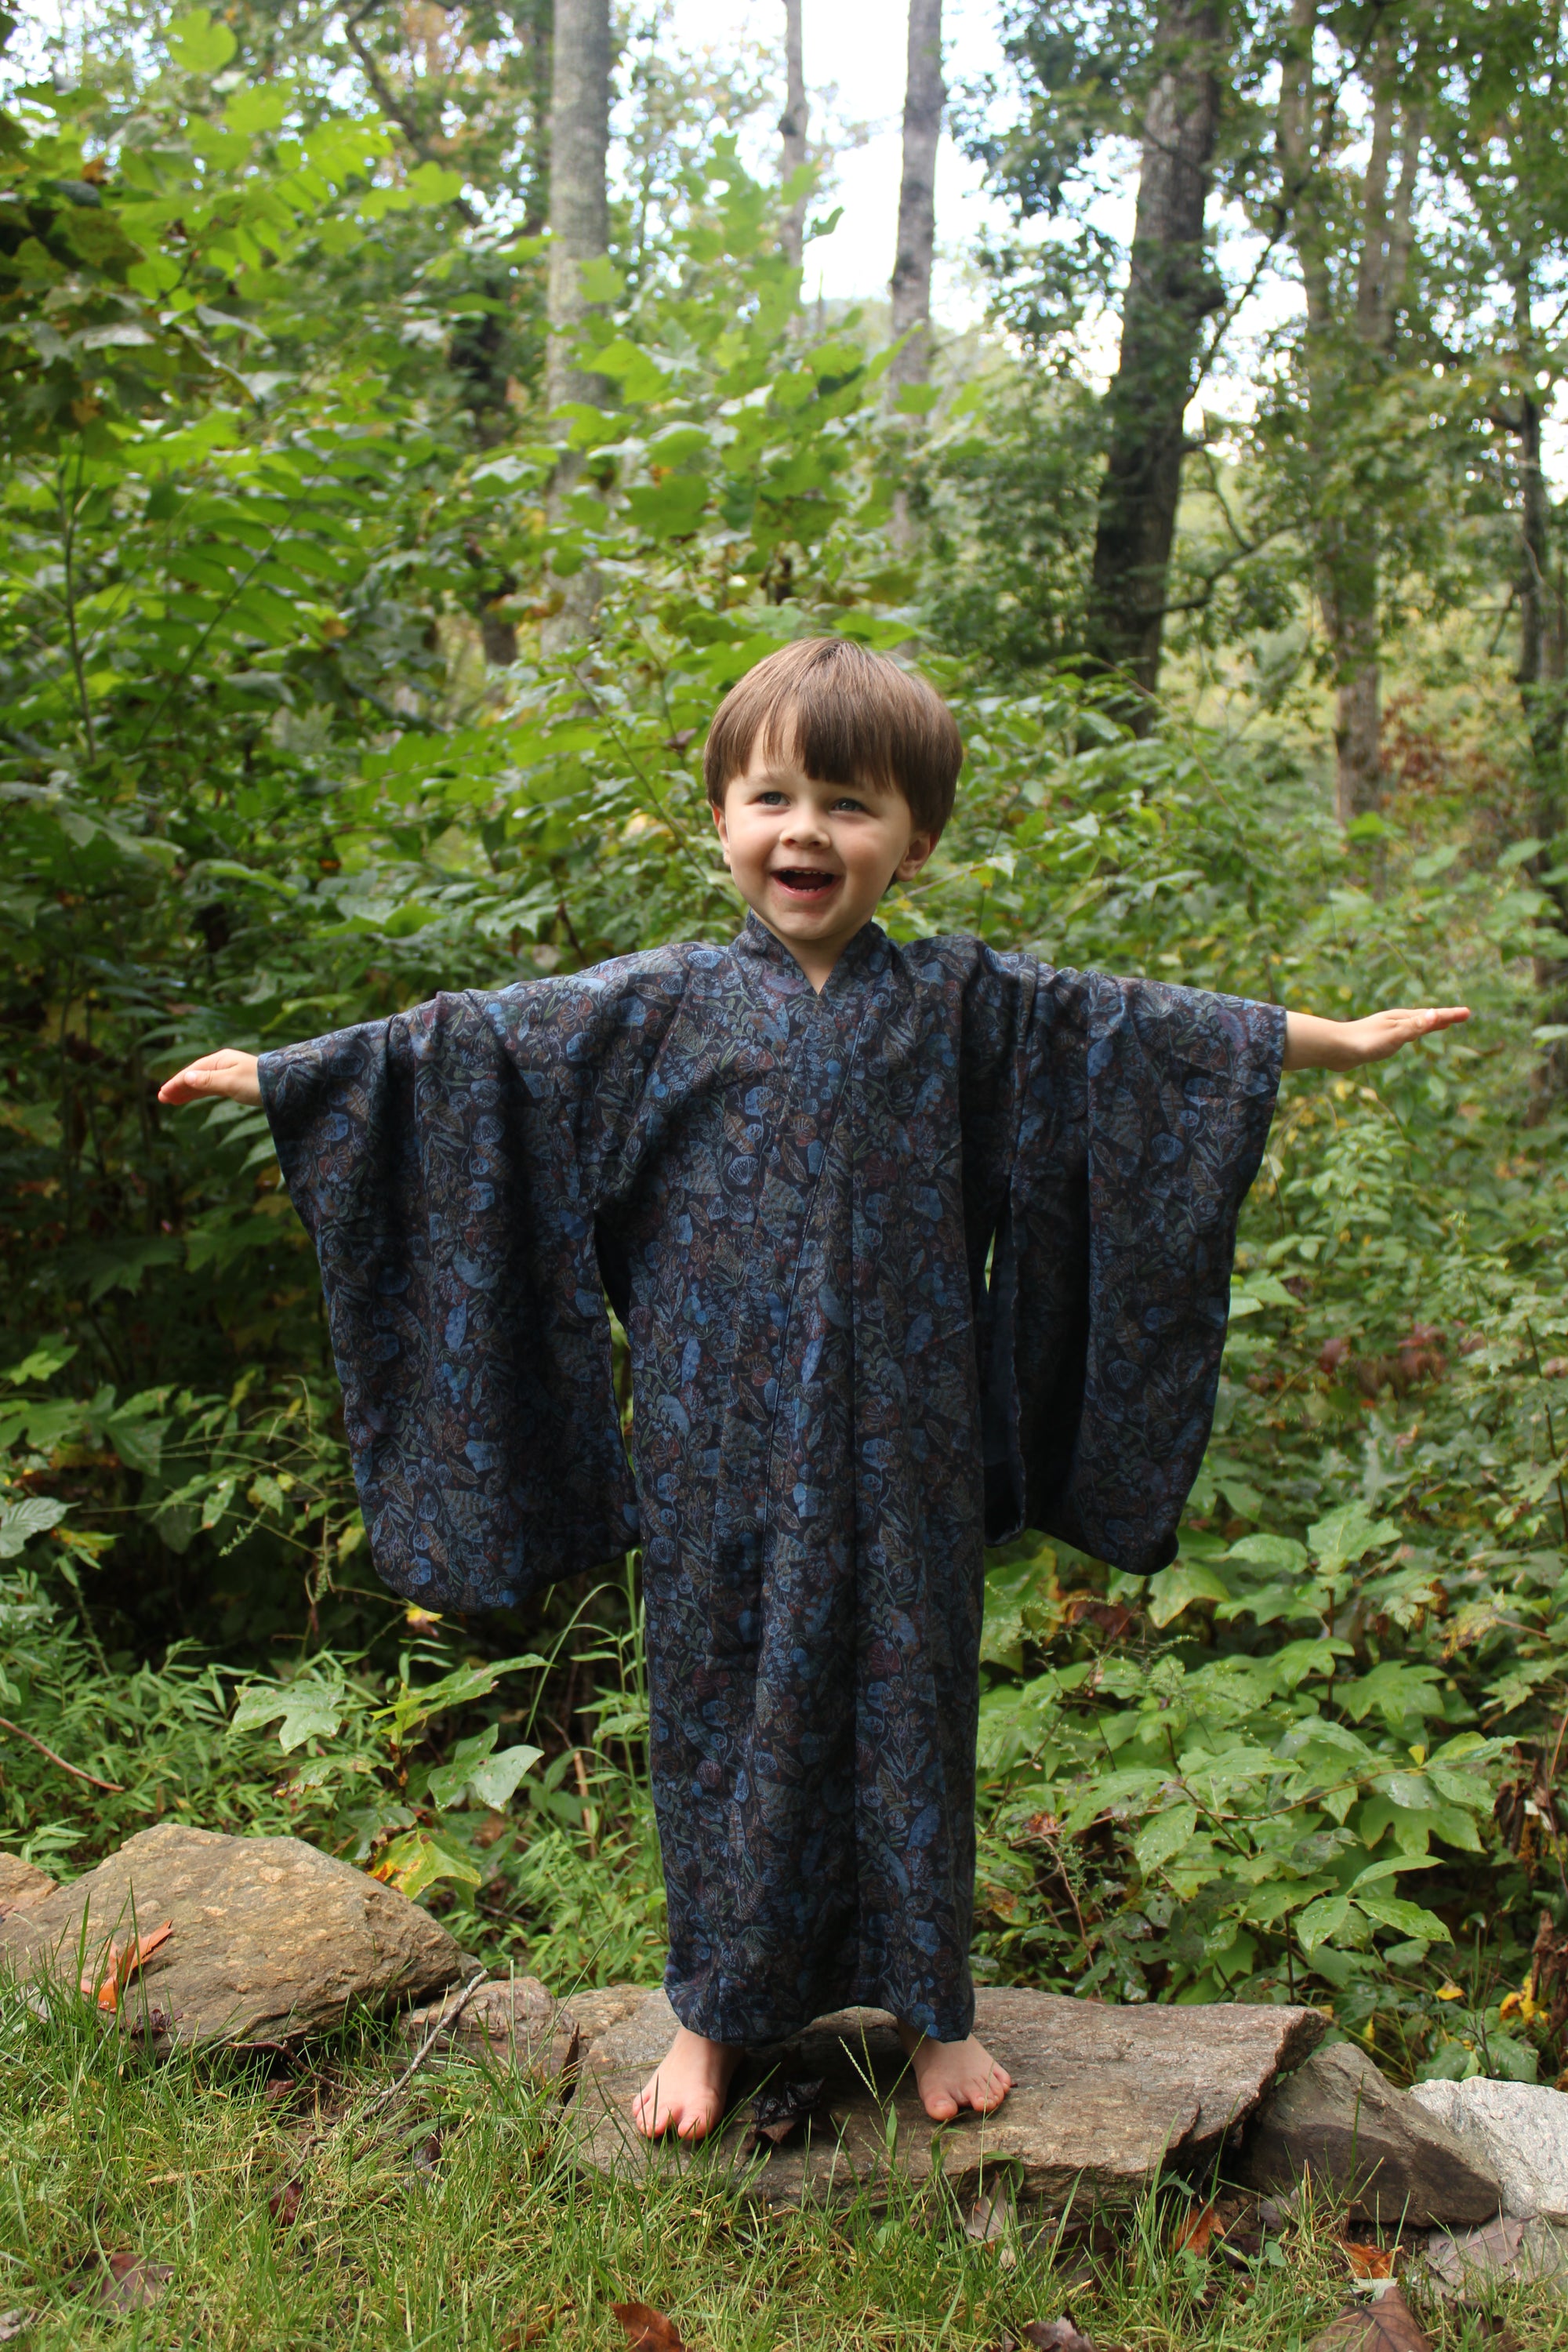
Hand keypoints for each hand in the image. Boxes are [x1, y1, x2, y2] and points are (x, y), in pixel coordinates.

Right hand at [157, 1049, 261, 1107]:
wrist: (288, 1084)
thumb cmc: (261, 1082)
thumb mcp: (232, 1082)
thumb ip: (209, 1080)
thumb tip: (187, 1077)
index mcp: (221, 1060)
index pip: (192, 1071)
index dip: (176, 1082)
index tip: (163, 1094)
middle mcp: (223, 1065)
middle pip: (195, 1075)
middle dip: (179, 1086)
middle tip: (162, 1098)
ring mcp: (230, 1074)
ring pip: (202, 1083)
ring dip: (187, 1091)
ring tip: (172, 1100)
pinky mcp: (236, 1084)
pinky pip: (212, 1088)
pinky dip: (200, 1093)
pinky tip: (193, 1097)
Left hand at [1283, 1005, 1470, 1072]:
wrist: (1334, 1049)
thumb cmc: (1364, 1043)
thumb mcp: (1395, 1035)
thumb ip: (1416, 1027)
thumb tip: (1437, 1014)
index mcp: (1402, 1018)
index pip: (1432, 1016)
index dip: (1450, 1016)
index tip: (1468, 1013)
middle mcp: (1395, 1021)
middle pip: (1426, 1017)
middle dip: (1444, 1017)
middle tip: (1462, 1016)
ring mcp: (1386, 1029)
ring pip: (1415, 1025)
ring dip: (1430, 1023)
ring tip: (1441, 1023)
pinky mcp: (1377, 1040)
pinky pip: (1404, 1034)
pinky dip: (1414, 1033)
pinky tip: (1408, 1037)